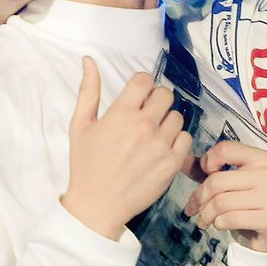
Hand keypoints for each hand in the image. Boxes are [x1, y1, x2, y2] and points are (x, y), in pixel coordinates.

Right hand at [61, 57, 191, 239]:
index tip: (137, 96)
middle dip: (156, 100)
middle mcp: (144, 126)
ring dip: (166, 120)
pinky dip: (176, 140)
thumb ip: (88, 91)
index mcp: (121, 113)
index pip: (145, 80)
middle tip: (146, 114)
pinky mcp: (172, 164)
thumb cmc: (86, 164)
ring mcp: (161, 145)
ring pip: (177, 116)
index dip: (141, 85)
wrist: (97, 205)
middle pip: (166, 94)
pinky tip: (162, 147)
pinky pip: (186, 138)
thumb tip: (89, 60)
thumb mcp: (80, 125)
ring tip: (153, 133)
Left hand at [184, 141, 266, 252]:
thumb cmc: (251, 201)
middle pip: (218, 180)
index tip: (205, 173)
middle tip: (192, 208)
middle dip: (199, 197)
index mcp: (261, 157)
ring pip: (222, 202)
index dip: (208, 160)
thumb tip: (180, 158)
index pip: (226, 149)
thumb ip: (208, 169)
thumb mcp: (232, 181)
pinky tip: (219, 225)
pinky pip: (231, 219)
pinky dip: (218, 224)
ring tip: (203, 220)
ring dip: (206, 214)